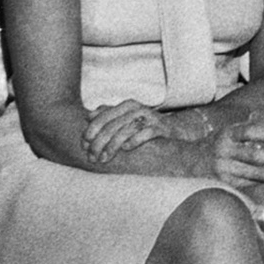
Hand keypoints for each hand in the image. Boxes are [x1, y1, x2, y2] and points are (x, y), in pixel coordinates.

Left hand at [82, 101, 196, 163]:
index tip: (84, 145)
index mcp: (127, 105)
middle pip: (111, 126)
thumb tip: (89, 116)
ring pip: (124, 131)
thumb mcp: (128, 118)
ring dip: (111, 147)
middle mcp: (138, 109)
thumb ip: (110, 114)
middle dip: (98, 143)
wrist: (179, 130)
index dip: (90, 131)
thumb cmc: (149, 126)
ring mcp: (151, 118)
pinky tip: (126, 149)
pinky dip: (133, 141)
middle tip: (92, 157)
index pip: (102, 117)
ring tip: (104, 158)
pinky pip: (145, 133)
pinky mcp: (162, 128)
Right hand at [213, 115, 263, 191]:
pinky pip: (247, 183)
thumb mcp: (229, 133)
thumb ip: (250, 133)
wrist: (188, 161)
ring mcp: (222, 168)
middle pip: (254, 155)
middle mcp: (223, 150)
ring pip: (253, 173)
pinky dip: (263, 182)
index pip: (249, 131)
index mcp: (226, 134)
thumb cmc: (217, 145)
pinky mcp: (223, 182)